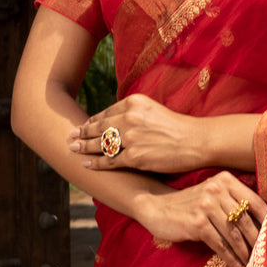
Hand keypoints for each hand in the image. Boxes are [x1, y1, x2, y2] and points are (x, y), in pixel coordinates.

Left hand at [68, 93, 200, 172]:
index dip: (93, 121)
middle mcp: (129, 118)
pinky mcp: (135, 157)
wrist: (196, 140)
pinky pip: (110, 161)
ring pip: (101, 144)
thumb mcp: (153, 109)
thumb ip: (134, 113)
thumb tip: (117, 121)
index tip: (83, 126)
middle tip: (71, 136)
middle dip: (82, 133)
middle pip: (99, 127)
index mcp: (134, 102)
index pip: (106, 112)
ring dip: (85, 147)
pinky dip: (96, 164)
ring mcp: (130, 138)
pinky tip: (87, 165)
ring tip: (73, 149)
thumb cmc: (178, 126)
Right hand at [139, 171, 266, 266]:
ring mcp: (207, 205)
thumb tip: (265, 222)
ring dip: (246, 254)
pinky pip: (221, 245)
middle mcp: (217, 189)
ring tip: (254, 266)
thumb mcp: (212, 194)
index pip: (255, 201)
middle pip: (246, 220)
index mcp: (225, 180)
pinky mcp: (197, 223)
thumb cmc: (190, 204)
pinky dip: (232, 259)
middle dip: (258, 242)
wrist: (157, 207)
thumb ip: (234, 202)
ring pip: (235, 235)